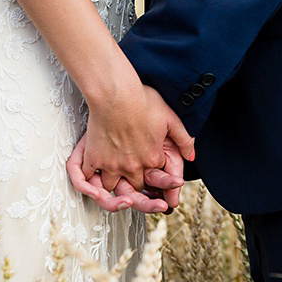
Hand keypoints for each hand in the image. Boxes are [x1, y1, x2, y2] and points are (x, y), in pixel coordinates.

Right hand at [66, 85, 193, 210]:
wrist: (115, 93)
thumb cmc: (141, 99)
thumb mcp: (171, 117)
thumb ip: (184, 139)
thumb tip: (191, 156)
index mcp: (153, 158)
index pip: (157, 181)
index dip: (158, 183)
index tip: (157, 186)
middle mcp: (133, 166)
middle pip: (135, 188)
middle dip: (136, 188)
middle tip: (135, 186)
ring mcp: (113, 165)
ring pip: (113, 186)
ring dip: (114, 184)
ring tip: (113, 180)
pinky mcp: (95, 159)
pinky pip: (89, 178)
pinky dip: (89, 180)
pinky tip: (92, 178)